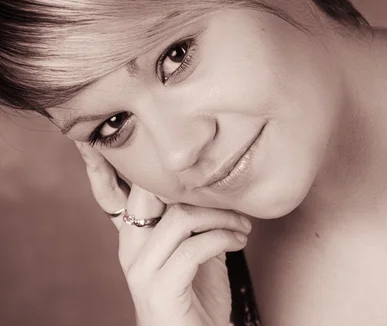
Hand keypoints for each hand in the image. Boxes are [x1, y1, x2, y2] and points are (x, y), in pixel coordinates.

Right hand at [75, 142, 250, 325]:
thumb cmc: (199, 294)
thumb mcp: (198, 248)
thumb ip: (195, 218)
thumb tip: (215, 186)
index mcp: (135, 236)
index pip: (113, 193)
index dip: (104, 165)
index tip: (97, 137)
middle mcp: (131, 248)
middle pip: (146, 193)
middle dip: (181, 178)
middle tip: (222, 181)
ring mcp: (141, 270)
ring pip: (180, 218)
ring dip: (222, 216)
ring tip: (243, 226)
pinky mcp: (160, 288)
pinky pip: (194, 247)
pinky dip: (224, 238)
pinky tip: (240, 241)